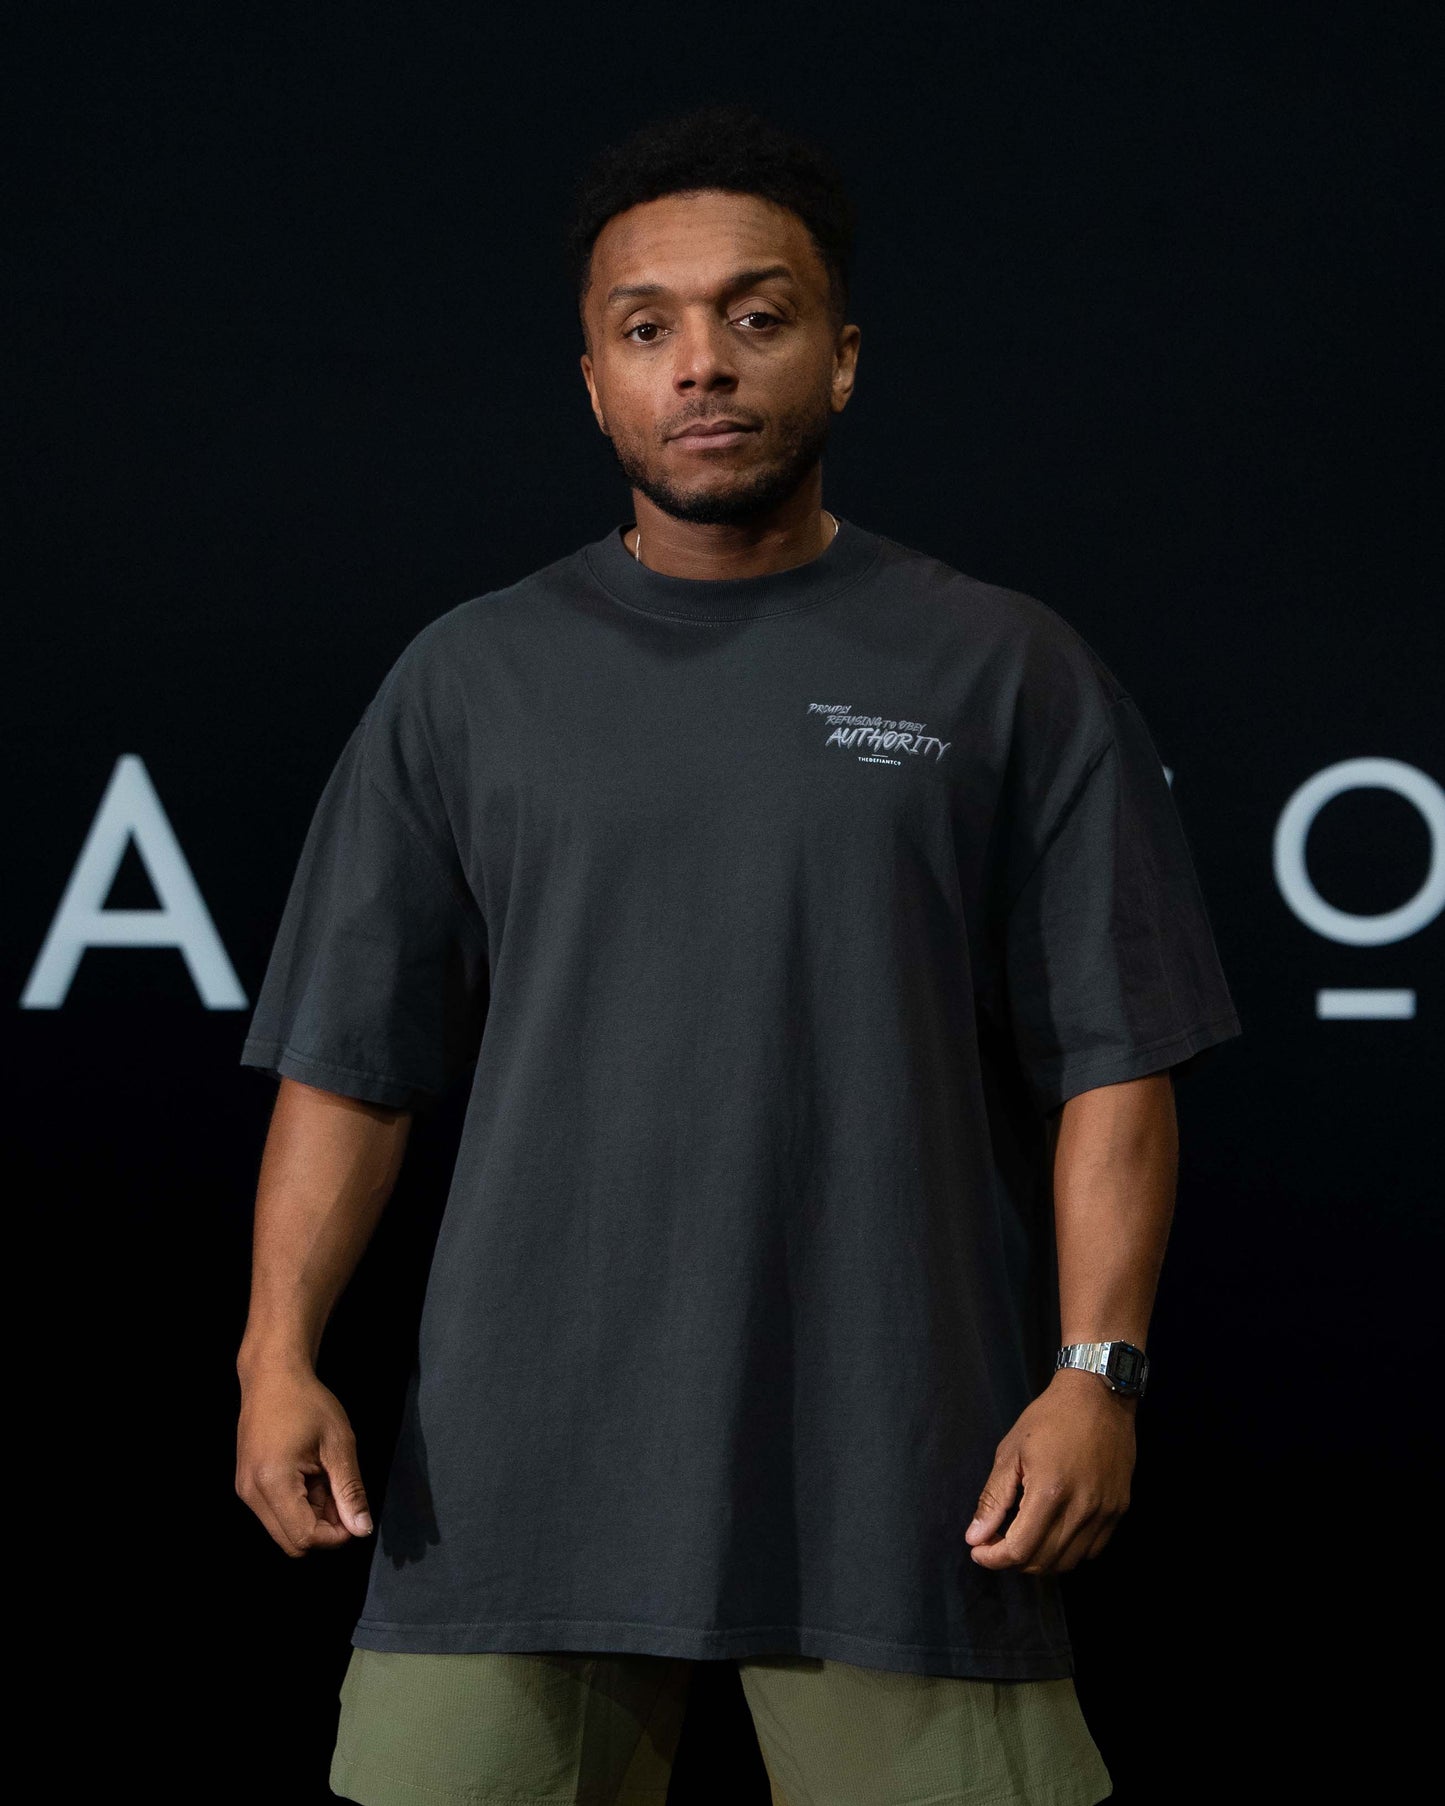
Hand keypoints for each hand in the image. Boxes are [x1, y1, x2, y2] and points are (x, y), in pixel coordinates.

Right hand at [235, 1366, 372, 1556]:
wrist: (273, 1376)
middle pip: (292, 1543)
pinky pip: (275, 1514)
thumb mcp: (339, 1444)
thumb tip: (362, 1529)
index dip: (336, 1536)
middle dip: (324, 1530)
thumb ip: (350, 1491)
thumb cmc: (308, 1403)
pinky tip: (312, 1478)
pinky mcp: (246, 1486)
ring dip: (311, 1518)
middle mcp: (252, 1493)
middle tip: (342, 1496)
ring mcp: (246, 1491)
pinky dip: (298, 1508)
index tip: (355, 1513)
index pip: (305, 1537)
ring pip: (283, 1531)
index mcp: (274, 1482)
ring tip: (326, 1480)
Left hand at [964, 1369, 1134, 1573]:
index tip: (979, 1550)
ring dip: (1039, 1559)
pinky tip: (1053, 1532)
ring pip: (1067, 1562)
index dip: (994, 1558)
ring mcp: (1104, 1512)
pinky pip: (1091, 1550)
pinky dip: (1067, 1552)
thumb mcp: (1011, 1451)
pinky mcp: (1119, 1510)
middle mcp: (1081, 1508)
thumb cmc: (1050, 1417)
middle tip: (996, 1541)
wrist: (1100, 1397)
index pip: (1020, 1549)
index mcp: (1050, 1492)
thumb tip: (975, 1537)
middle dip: (1012, 1559)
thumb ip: (993, 1498)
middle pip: (1043, 1562)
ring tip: (1023, 1537)